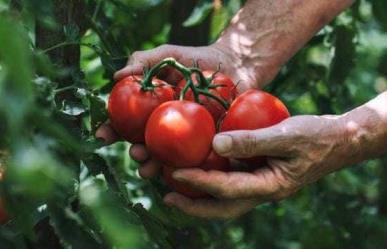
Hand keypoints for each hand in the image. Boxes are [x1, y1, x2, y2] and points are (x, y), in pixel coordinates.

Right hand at [98, 43, 274, 178]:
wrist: (235, 63)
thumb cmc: (197, 58)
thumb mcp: (167, 54)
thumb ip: (142, 61)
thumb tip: (116, 77)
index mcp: (152, 110)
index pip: (127, 123)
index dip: (112, 130)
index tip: (103, 137)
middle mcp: (166, 126)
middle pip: (146, 145)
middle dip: (136, 154)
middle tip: (136, 154)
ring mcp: (187, 137)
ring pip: (168, 157)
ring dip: (155, 166)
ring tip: (151, 168)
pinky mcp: (209, 143)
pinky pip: (196, 159)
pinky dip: (187, 168)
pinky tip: (181, 172)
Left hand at [163, 114, 356, 218]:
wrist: (338, 140)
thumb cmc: (316, 136)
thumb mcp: (286, 135)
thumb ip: (252, 141)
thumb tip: (215, 144)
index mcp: (269, 186)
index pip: (227, 190)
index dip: (199, 183)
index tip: (174, 174)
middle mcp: (262, 190)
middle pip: (223, 208)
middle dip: (194, 206)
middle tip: (167, 197)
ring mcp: (261, 184)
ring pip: (226, 197)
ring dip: (200, 194)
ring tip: (175, 184)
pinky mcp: (260, 173)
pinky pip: (232, 181)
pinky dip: (213, 178)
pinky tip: (201, 164)